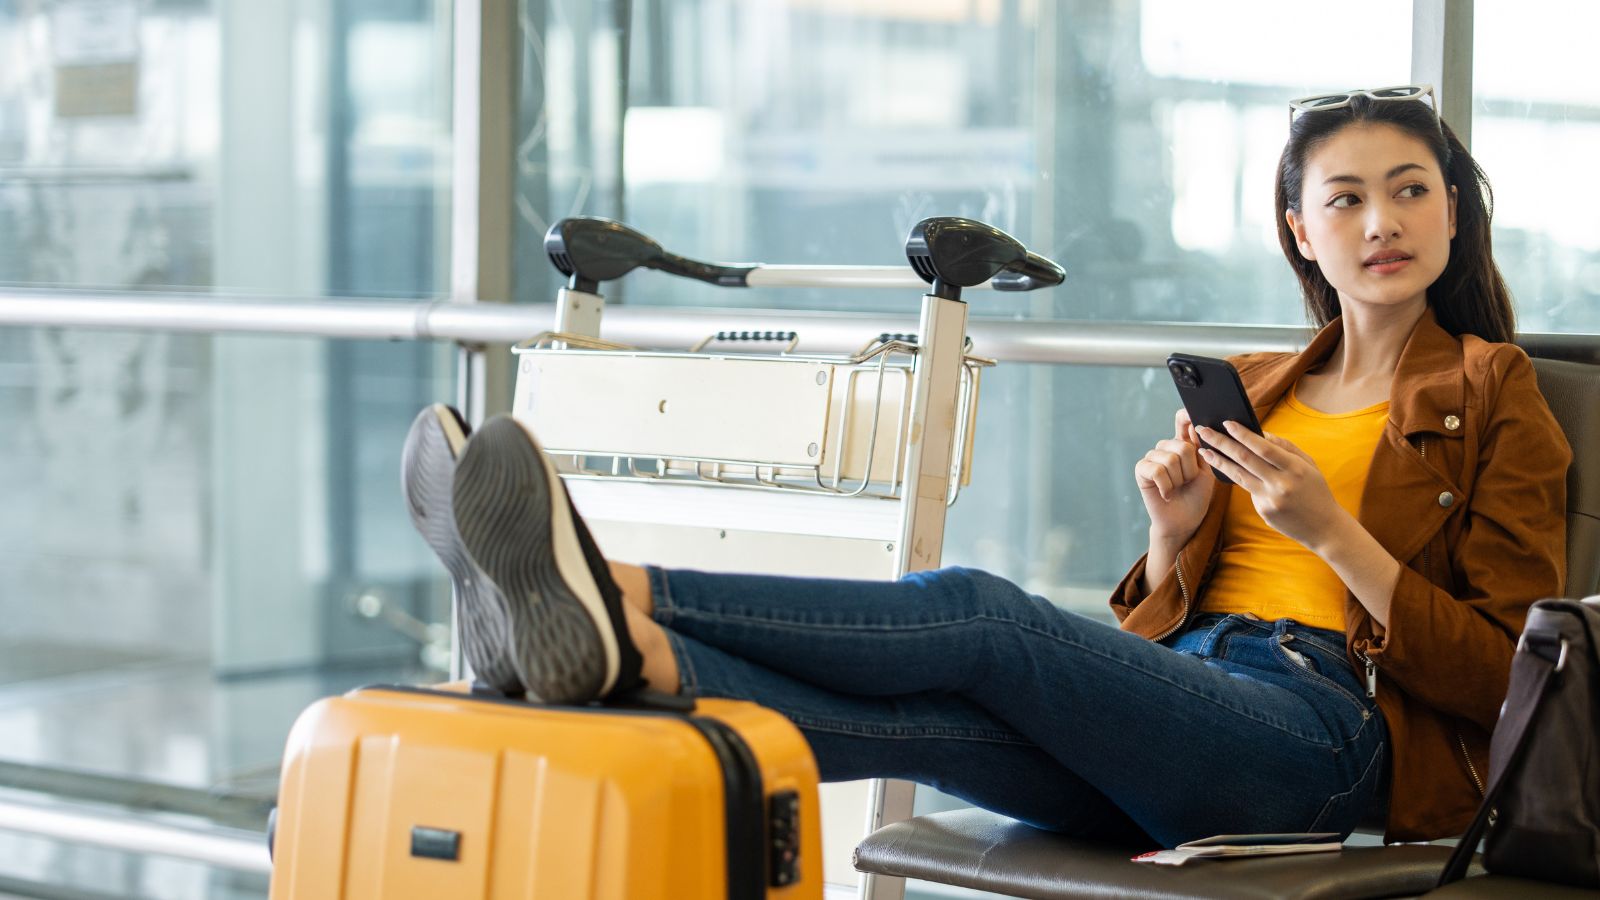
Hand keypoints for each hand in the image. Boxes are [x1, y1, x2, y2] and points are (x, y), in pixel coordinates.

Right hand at [1134, 408, 1214, 544]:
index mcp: (1183, 443)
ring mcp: (1152, 457)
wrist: (1184, 520)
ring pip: (1171, 460)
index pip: (1182, 421)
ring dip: (1179, 480)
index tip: (1192, 414)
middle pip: (1183, 446)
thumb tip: (1197, 425)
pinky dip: (1166, 486)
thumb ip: (1203, 447)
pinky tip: (1167, 494)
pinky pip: (1157, 470)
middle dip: (1190, 470)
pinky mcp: (1141, 469)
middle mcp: (1166, 446)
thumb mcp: (1207, 469)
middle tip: (1188, 482)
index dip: (1186, 415)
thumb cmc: (1196, 495)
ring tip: (1177, 488)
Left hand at [1194, 421, 1346, 550]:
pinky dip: (1236, 477)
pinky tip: (1223, 467)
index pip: (1263, 447)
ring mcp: (1271, 499)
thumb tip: (1260, 433)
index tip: (1226, 423)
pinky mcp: (1263, 511)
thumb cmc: (1315, 490)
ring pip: (1238, 475)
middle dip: (1221, 442)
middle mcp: (1281, 483)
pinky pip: (1247, 490)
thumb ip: (1285, 447)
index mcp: (1295, 468)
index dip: (1243, 434)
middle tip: (1203, 430)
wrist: (1324, 527)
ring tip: (1204, 450)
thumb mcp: (1308, 465)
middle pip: (1245, 459)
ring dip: (1218, 461)